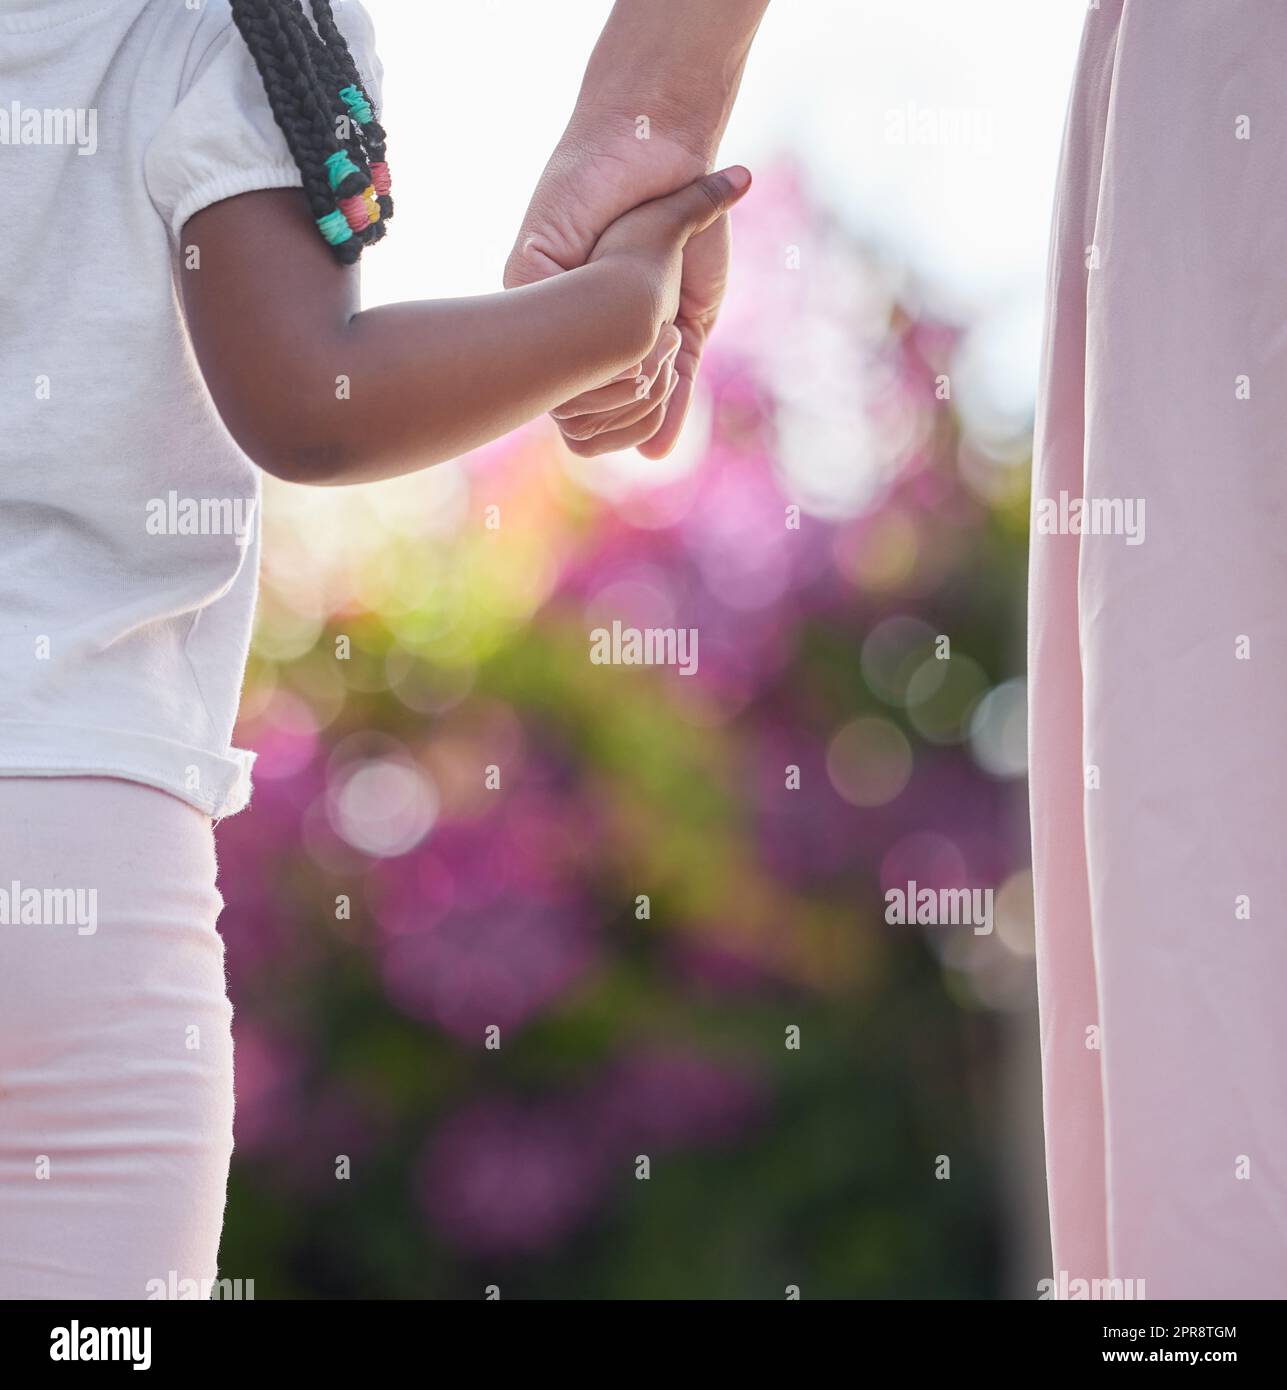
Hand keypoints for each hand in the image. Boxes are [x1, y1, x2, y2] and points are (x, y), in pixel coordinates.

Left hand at [505, 124, 744, 457]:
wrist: (668, 154)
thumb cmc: (684, 230)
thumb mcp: (689, 324)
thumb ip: (674, 388)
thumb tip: (654, 457)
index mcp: (592, 347)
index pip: (597, 421)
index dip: (640, 410)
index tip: (673, 352)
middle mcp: (555, 330)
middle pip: (574, 416)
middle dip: (632, 386)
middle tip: (663, 331)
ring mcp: (535, 302)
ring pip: (560, 386)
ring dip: (622, 359)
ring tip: (651, 309)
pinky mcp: (524, 269)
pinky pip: (552, 337)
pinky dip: (603, 330)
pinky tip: (627, 295)